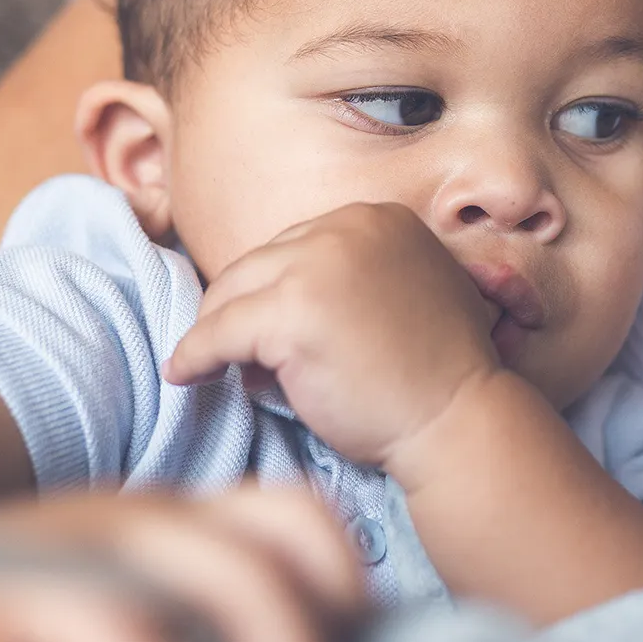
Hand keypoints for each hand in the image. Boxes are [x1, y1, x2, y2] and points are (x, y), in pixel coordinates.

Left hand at [163, 202, 498, 470]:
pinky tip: (184, 375)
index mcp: (378, 218)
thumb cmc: (434, 377)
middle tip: (245, 360)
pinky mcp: (292, 312)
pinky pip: (217, 333)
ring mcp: (319, 265)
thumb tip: (268, 310)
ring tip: (221, 369)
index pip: (295, 247)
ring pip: (232, 294)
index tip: (268, 332)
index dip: (276, 293)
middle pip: (258, 264)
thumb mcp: (401, 299)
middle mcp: (348, 226)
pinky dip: (195, 356)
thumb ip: (344, 285)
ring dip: (218, 333)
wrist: (458, 423)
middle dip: (244, 312)